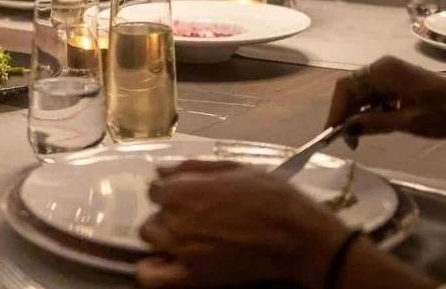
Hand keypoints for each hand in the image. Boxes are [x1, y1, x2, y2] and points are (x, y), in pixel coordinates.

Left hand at [137, 160, 349, 287]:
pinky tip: (169, 261)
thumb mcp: (233, 168)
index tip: (191, 195)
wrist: (295, 235)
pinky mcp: (191, 277)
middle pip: (153, 215)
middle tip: (196, 216)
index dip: (173, 190)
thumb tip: (160, 170)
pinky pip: (150, 277)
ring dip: (165, 237)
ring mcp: (179, 250)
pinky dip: (154, 269)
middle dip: (170, 213)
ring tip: (190, 237)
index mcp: (181, 190)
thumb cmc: (269, 195)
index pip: (155, 189)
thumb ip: (191, 168)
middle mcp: (173, 220)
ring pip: (151, 239)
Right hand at [326, 56, 445, 138]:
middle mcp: (385, 67)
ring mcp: (393, 73)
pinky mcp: (400, 81)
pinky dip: (371, 109)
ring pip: (364, 92)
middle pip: (353, 88)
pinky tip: (374, 126)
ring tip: (358, 137)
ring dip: (358, 113)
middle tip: (344, 139)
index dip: (336, 110)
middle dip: (345, 113)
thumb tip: (347, 128)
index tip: (332, 133)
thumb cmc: (444, 115)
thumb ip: (374, 123)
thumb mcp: (407, 122)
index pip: (347, 87)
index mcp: (385, 71)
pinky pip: (377, 94)